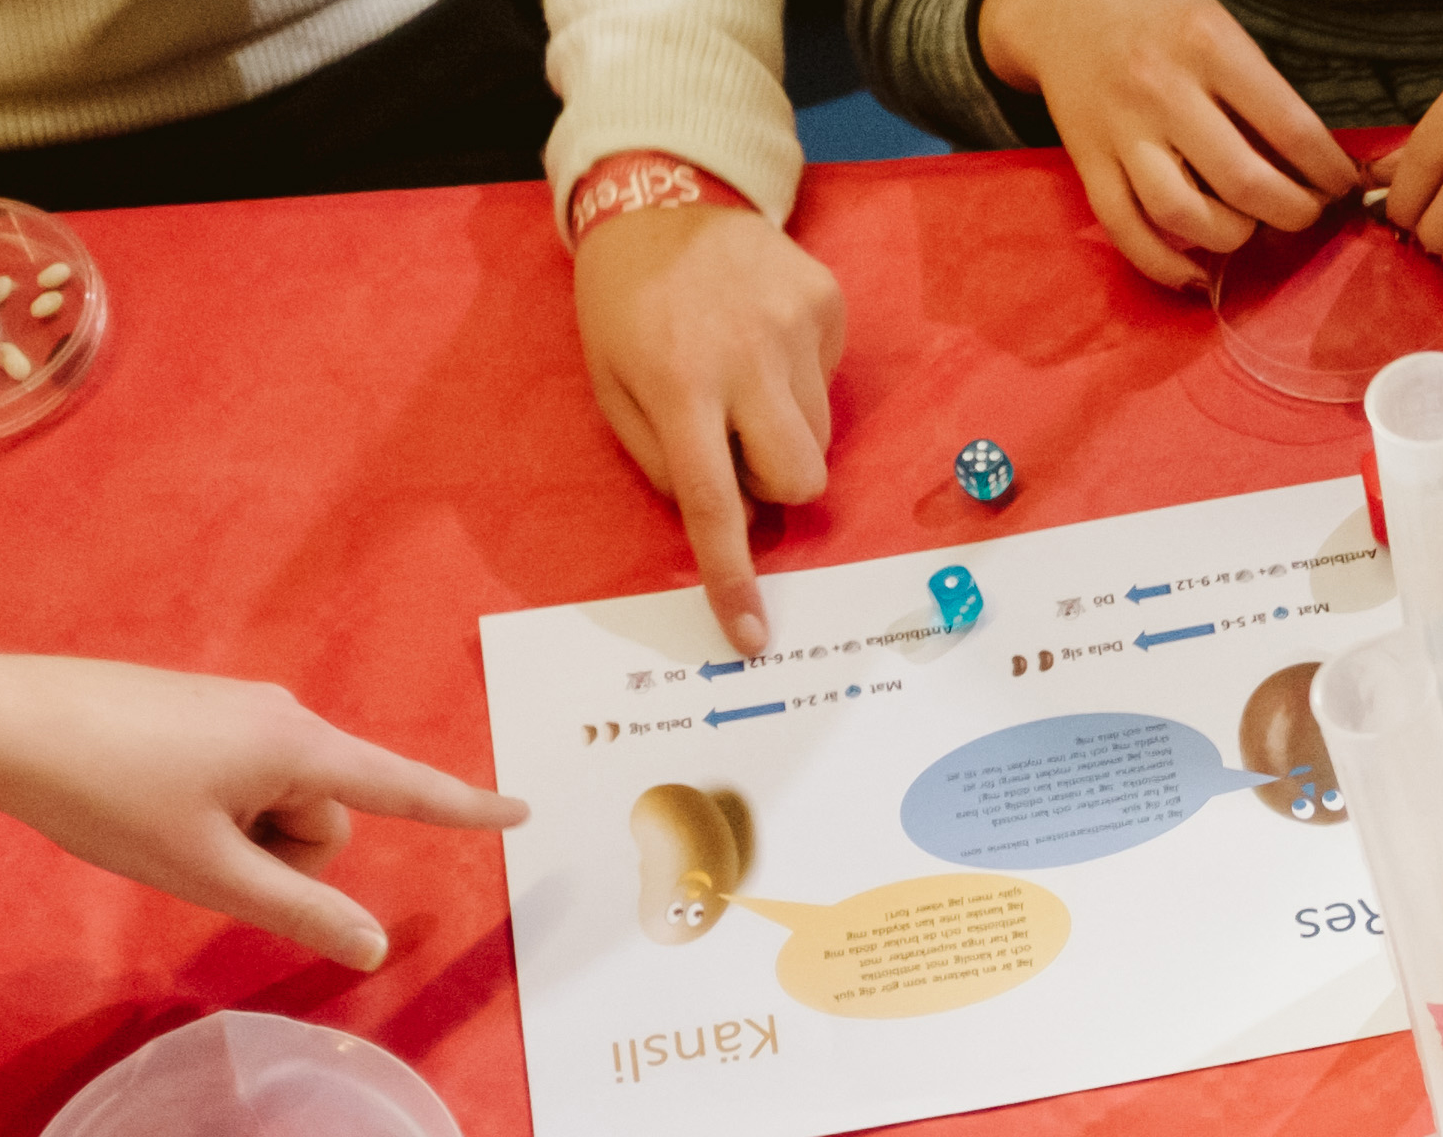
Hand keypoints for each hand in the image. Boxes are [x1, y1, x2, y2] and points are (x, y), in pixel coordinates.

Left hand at [0, 649, 523, 967]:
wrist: (0, 722)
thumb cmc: (108, 797)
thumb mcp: (209, 872)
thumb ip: (300, 911)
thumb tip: (372, 947)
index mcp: (299, 750)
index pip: (404, 790)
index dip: (465, 809)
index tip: (523, 811)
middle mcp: (283, 715)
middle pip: (327, 814)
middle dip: (286, 855)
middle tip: (206, 863)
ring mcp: (237, 708)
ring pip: (279, 800)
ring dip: (244, 837)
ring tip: (166, 833)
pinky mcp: (197, 709)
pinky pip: (242, 776)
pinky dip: (216, 810)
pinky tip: (149, 806)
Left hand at [573, 201, 849, 658]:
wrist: (666, 195)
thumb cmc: (626, 303)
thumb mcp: (611, 385)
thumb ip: (662, 461)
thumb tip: (726, 518)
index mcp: (680, 385)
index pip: (715, 503)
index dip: (732, 575)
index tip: (750, 634)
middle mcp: (747, 359)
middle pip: (799, 481)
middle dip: (774, 486)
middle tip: (736, 449)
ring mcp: (797, 328)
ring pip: (819, 438)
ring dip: (782, 432)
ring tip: (744, 380)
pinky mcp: (828, 305)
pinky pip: (830, 386)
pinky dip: (799, 384)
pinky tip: (764, 344)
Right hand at [985, 0, 1352, 287]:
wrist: (1061, 7)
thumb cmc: (1155, 17)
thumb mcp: (1216, 25)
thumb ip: (1259, 87)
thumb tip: (1315, 161)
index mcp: (1207, 47)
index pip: (1290, 128)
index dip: (1328, 171)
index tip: (1341, 184)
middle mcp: (1163, 90)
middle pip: (1244, 182)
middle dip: (1292, 212)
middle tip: (1305, 212)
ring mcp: (1121, 130)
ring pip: (1183, 213)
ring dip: (1232, 238)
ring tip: (1249, 228)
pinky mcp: (1087, 161)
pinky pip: (1125, 229)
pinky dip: (1163, 264)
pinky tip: (1195, 273)